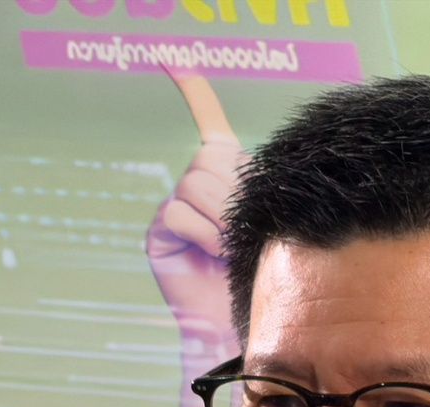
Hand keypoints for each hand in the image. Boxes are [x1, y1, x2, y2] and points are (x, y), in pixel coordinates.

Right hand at [147, 74, 244, 347]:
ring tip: (230, 248)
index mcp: (227, 174)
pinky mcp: (161, 231)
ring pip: (196, 184)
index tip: (171, 61)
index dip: (194, 92)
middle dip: (233, 195)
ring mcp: (176, 207)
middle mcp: (198, 185)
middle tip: (242, 232)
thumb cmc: (263, 275)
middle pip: (210, 159)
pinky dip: (202, 235)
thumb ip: (248, 186)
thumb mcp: (268, 222)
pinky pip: (179, 212)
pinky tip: (211, 256)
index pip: (208, 122)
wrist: (240, 323)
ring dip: (221, 219)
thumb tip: (225, 158)